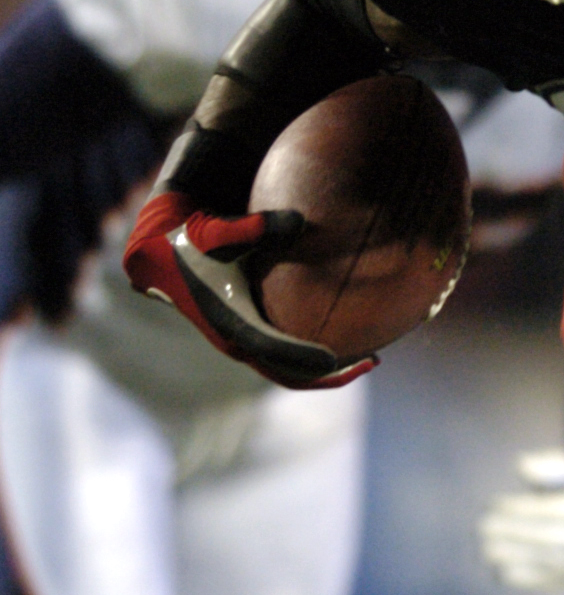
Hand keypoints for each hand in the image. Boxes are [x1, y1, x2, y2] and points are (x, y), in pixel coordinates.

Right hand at [122, 191, 375, 389]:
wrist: (161, 252)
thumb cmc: (190, 240)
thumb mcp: (215, 230)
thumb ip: (250, 227)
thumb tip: (296, 221)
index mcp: (228, 322)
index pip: (271, 350)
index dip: (303, 356)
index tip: (337, 358)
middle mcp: (237, 340)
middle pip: (288, 372)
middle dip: (330, 373)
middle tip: (371, 361)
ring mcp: (243, 341)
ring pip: (289, 370)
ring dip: (328, 370)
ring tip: (370, 358)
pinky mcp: (250, 333)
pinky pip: (287, 357)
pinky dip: (315, 356)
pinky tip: (349, 342)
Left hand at [479, 448, 563, 590]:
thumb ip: (552, 466)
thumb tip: (522, 464)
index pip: (547, 510)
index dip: (516, 507)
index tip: (494, 503)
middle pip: (541, 537)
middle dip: (507, 531)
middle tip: (483, 525)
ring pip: (540, 561)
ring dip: (507, 554)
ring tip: (487, 546)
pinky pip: (542, 581)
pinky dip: (519, 576)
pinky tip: (501, 568)